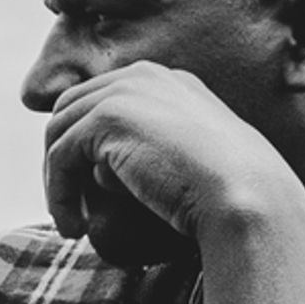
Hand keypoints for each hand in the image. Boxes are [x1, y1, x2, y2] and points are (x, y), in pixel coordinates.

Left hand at [41, 58, 293, 263]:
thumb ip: (158, 153)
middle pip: (72, 110)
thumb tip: (105, 172)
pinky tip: (74, 227)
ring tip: (71, 224)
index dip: (86, 146)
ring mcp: (124, 91)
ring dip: (58, 182)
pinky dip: (59, 194)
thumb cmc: (233, 194)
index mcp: (168, 81)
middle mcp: (144, 76)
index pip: (104, 101)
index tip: (88, 191)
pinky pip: (60, 156)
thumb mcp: (195, 161)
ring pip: (60, 134)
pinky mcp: (107, 117)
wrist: (246, 196)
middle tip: (73, 208)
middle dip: (64, 159)